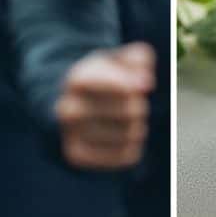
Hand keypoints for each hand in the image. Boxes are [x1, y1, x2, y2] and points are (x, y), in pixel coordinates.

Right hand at [56, 42, 155, 170]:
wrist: (67, 103)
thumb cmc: (102, 77)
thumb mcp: (118, 59)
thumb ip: (138, 59)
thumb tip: (146, 82)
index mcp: (78, 79)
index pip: (121, 88)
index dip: (137, 86)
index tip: (147, 84)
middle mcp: (68, 109)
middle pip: (130, 111)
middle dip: (140, 106)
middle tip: (134, 104)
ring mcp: (70, 134)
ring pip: (130, 135)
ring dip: (138, 127)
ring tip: (127, 120)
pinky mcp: (77, 157)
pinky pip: (125, 155)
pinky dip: (133, 146)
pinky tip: (122, 137)